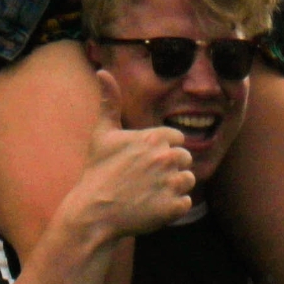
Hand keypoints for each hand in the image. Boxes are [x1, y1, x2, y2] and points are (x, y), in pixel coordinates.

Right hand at [60, 72, 195, 243]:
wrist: (95, 212)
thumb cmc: (98, 170)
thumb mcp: (103, 132)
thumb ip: (109, 101)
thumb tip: (102, 70)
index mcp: (153, 138)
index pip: (176, 139)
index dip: (163, 148)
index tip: (146, 159)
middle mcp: (166, 158)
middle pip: (185, 158)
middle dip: (171, 167)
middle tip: (148, 178)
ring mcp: (170, 184)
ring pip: (188, 180)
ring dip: (175, 187)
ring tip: (151, 192)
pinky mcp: (173, 208)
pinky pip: (185, 203)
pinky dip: (173, 207)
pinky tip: (154, 206)